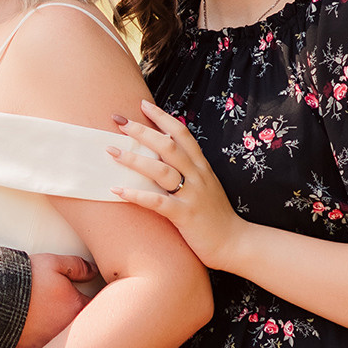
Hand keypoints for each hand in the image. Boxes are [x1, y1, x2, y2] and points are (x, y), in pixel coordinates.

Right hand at [16, 253, 95, 347]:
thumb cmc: (22, 281)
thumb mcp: (51, 263)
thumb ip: (77, 266)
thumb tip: (94, 272)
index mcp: (76, 308)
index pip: (100, 308)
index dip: (99, 302)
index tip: (92, 298)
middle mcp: (68, 333)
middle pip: (87, 332)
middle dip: (87, 325)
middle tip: (72, 313)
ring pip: (68, 347)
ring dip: (66, 340)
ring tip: (52, 326)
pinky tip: (37, 339)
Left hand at [108, 101, 245, 268]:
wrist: (236, 243)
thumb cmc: (215, 215)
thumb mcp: (205, 185)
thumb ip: (188, 169)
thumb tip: (163, 154)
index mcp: (201, 166)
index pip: (182, 133)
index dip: (162, 117)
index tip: (142, 105)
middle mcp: (197, 176)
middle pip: (168, 146)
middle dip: (142, 131)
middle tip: (118, 120)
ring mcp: (192, 195)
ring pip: (161, 170)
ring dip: (134, 159)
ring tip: (111, 151)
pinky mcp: (185, 216)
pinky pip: (157, 202)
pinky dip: (136, 195)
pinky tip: (116, 190)